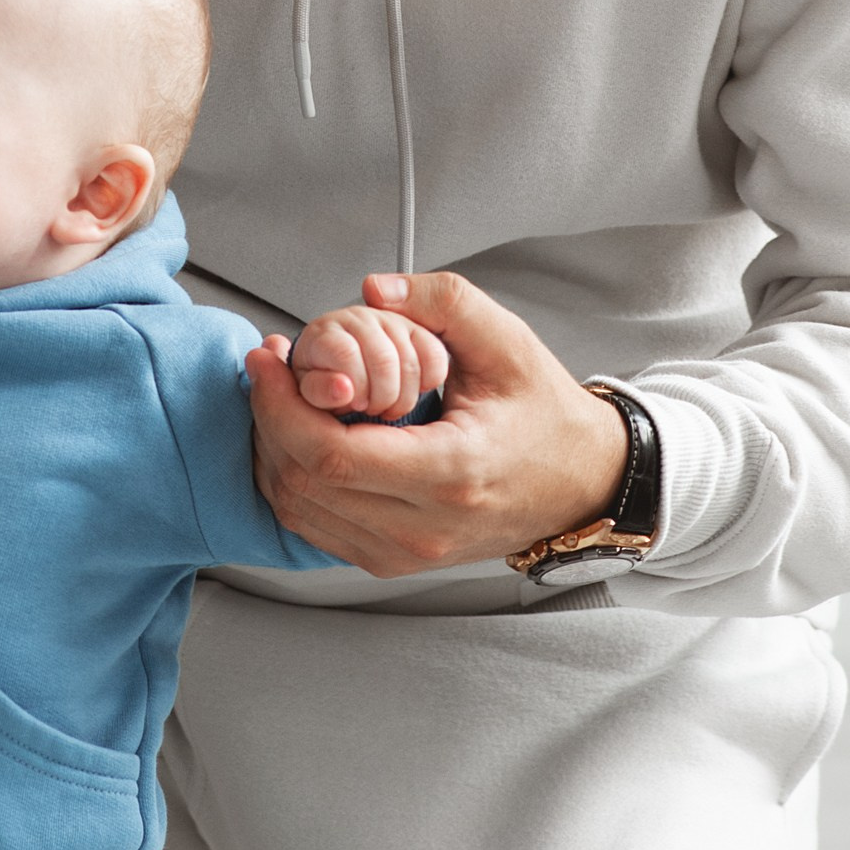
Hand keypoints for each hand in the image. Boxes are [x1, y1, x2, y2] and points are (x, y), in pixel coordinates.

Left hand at [245, 269, 631, 576]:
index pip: (332, 455)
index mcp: (451, 472)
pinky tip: (300, 436)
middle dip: (270, 418)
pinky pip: (316, 528)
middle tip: (268, 368)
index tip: (268, 360)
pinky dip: (293, 481)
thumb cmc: (546, 416)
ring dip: (274, 450)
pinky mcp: (393, 560)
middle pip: (304, 483)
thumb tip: (374, 289)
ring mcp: (406, 554)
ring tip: (281, 396)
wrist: (581, 484)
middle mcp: (424, 526)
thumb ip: (441, 302)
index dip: (281, 406)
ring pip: (300, 511)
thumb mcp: (507, 342)